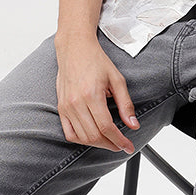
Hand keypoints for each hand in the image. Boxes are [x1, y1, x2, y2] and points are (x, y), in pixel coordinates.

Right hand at [55, 37, 139, 153]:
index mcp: (91, 95)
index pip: (106, 127)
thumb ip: (125, 104)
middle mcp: (76, 103)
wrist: (75, 48)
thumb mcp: (117, 79)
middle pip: (94, 136)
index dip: (119, 140)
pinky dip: (81, 140)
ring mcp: (66, 106)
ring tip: (109, 142)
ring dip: (97, 144)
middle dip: (110, 145)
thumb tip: (133, 125)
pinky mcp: (61, 107)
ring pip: (82, 137)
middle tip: (121, 145)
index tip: (128, 146)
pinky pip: (69, 132)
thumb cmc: (95, 60)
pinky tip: (92, 138)